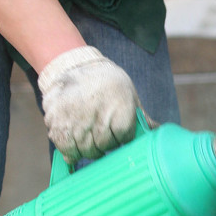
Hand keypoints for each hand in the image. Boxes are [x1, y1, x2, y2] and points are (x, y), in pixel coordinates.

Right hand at [38, 46, 138, 163]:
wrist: (75, 65)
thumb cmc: (108, 83)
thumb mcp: (128, 95)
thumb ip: (142, 117)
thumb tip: (158, 131)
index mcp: (120, 106)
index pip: (125, 137)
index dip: (122, 137)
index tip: (119, 131)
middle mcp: (97, 114)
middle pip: (104, 146)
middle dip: (105, 145)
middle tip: (103, 135)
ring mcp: (75, 119)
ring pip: (85, 150)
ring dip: (88, 148)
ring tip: (89, 137)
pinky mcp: (56, 122)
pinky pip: (65, 148)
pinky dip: (70, 150)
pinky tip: (74, 142)